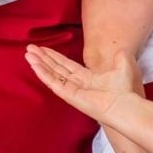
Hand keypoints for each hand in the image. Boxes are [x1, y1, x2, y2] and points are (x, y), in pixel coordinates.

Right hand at [25, 45, 142, 123]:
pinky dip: (42, 73)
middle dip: (43, 58)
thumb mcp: (123, 67)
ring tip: (28, 54)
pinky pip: (52, 82)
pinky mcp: (68, 95)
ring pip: (51, 74)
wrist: (124, 104)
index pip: (66, 65)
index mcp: (87, 78)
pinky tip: (34, 64)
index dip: (55, 56)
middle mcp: (77, 84)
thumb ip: (120, 58)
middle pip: (55, 68)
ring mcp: (71, 90)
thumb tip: (122, 50)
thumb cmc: (124, 90)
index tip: (43, 48)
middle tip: (30, 49)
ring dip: (39, 64)